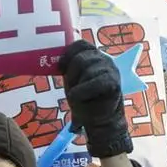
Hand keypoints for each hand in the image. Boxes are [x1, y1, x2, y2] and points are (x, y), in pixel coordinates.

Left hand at [59, 40, 132, 157]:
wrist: (101, 122)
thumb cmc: (86, 100)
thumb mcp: (74, 80)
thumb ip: (70, 66)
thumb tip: (54, 56)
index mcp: (95, 56)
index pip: (81, 45)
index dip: (68, 54)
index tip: (61, 68)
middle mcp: (105, 59)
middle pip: (79, 58)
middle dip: (71, 75)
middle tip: (75, 89)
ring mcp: (110, 70)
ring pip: (84, 70)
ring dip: (76, 85)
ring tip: (81, 96)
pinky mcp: (112, 82)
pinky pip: (90, 83)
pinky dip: (81, 92)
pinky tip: (79, 98)